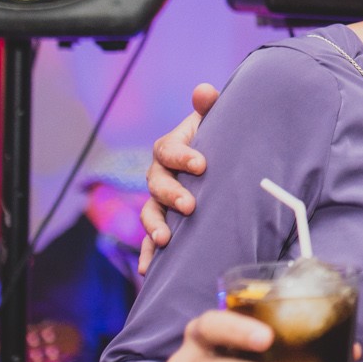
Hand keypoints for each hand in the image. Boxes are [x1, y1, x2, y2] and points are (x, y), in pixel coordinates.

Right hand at [139, 83, 218, 274]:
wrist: (215, 162)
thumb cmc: (214, 140)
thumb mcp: (214, 122)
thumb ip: (208, 107)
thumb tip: (204, 90)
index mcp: (170, 149)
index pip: (168, 151)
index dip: (182, 156)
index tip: (201, 164)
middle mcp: (159, 175)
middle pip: (157, 185)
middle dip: (171, 195)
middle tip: (190, 205)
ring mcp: (159, 201)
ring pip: (150, 213)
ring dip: (154, 227)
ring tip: (164, 240)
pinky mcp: (164, 222)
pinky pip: (151, 239)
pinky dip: (148, 254)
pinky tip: (148, 271)